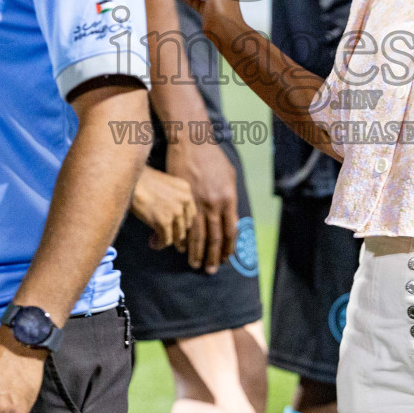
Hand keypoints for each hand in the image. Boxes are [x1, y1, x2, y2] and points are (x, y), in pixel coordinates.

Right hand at [131, 166, 196, 250]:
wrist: (129, 180)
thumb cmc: (140, 181)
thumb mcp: (164, 185)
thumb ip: (173, 199)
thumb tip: (173, 219)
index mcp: (185, 190)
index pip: (191, 213)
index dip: (182, 223)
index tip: (174, 228)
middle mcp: (184, 200)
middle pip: (185, 225)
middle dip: (175, 233)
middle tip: (165, 237)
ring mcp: (175, 211)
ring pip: (177, 235)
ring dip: (167, 240)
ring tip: (156, 240)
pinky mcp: (164, 221)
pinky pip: (165, 240)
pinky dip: (159, 244)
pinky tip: (152, 243)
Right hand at [164, 137, 237, 272]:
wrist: (191, 142)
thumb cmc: (212, 158)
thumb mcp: (229, 176)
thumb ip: (231, 198)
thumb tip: (232, 218)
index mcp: (228, 199)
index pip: (230, 231)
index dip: (228, 248)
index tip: (226, 259)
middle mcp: (214, 204)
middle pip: (215, 238)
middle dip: (213, 256)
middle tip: (210, 270)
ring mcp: (197, 203)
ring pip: (198, 235)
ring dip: (196, 252)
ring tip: (195, 264)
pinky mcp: (182, 200)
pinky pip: (183, 225)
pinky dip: (182, 239)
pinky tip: (181, 248)